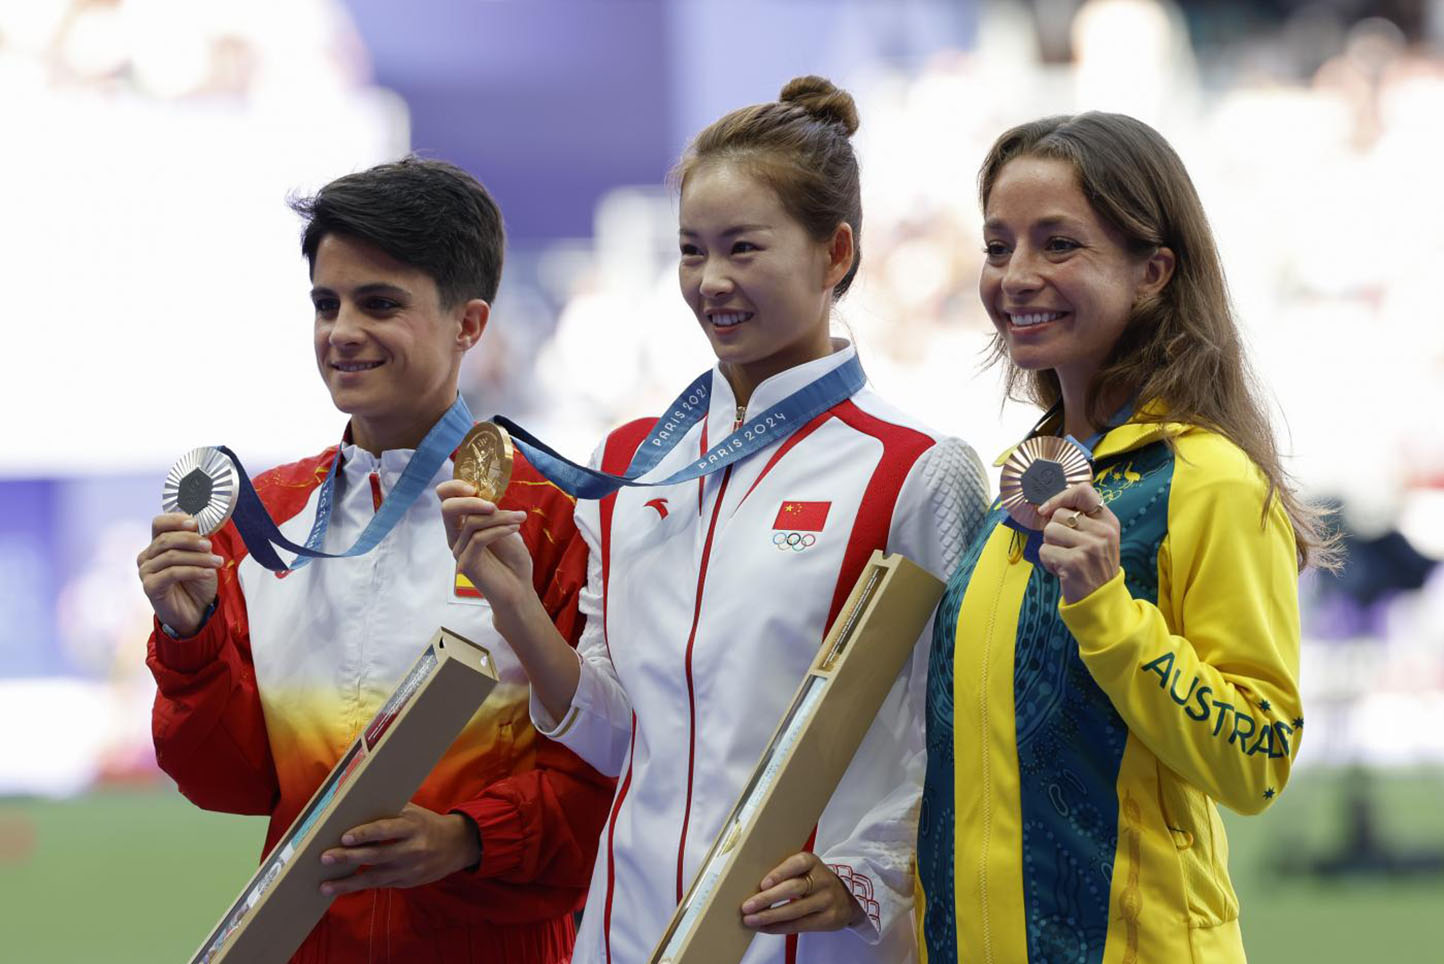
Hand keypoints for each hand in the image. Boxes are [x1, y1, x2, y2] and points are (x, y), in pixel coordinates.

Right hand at [136, 513, 222, 635]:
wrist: (195, 611)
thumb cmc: (197, 583)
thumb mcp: (201, 557)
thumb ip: (198, 541)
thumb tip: (202, 525)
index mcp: (157, 544)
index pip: (159, 523)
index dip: (176, 520)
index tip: (195, 522)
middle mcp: (147, 556)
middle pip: (166, 539)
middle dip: (191, 540)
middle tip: (210, 545)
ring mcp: (146, 571)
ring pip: (171, 556)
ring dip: (198, 558)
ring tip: (217, 562)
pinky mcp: (150, 586)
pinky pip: (172, 573)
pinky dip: (194, 570)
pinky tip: (208, 573)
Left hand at [318, 803, 479, 895]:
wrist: (457, 845)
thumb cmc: (426, 824)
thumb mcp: (413, 813)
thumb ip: (389, 812)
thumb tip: (356, 806)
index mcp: (412, 826)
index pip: (386, 830)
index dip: (365, 833)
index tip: (345, 837)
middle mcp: (412, 849)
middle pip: (376, 855)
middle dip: (349, 857)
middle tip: (325, 858)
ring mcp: (410, 869)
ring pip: (375, 878)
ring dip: (348, 883)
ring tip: (325, 886)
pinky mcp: (407, 883)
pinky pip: (380, 885)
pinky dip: (360, 887)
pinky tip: (343, 888)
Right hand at [437, 480, 534, 616]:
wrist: (520, 591)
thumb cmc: (513, 560)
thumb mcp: (505, 528)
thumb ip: (492, 513)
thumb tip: (488, 495)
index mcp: (462, 525)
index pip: (446, 499)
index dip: (453, 487)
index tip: (474, 486)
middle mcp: (456, 537)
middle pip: (447, 508)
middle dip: (470, 501)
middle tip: (493, 504)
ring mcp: (459, 551)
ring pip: (471, 523)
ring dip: (499, 517)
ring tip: (520, 518)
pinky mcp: (467, 564)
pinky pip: (479, 539)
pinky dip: (499, 529)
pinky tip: (515, 528)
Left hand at [739, 852, 863, 934]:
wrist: (848, 897)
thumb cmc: (815, 881)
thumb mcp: (806, 869)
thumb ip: (786, 873)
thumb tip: (753, 886)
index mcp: (812, 862)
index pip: (797, 864)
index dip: (780, 873)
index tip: (763, 884)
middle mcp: (822, 879)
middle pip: (794, 889)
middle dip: (768, 899)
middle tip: (747, 906)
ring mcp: (827, 900)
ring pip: (795, 910)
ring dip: (770, 916)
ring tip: (751, 920)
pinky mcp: (828, 919)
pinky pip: (800, 925)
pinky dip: (779, 928)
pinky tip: (765, 928)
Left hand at [1037, 483, 1119, 602]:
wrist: (1101, 601)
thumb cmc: (1093, 567)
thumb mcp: (1098, 539)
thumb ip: (1082, 520)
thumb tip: (1047, 507)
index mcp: (1109, 522)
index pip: (1084, 492)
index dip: (1061, 497)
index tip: (1048, 509)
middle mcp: (1103, 532)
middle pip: (1059, 514)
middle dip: (1054, 532)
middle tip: (1066, 548)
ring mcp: (1090, 547)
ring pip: (1049, 531)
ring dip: (1049, 546)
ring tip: (1064, 559)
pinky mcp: (1074, 562)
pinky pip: (1044, 550)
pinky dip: (1047, 561)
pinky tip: (1061, 570)